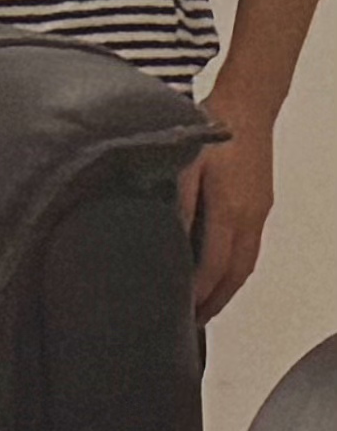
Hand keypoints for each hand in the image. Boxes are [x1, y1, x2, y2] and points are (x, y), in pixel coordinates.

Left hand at [192, 95, 276, 318]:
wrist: (246, 108)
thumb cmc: (211, 130)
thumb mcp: (185, 164)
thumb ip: (180, 203)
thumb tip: (171, 239)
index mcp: (229, 210)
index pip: (215, 266)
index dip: (200, 292)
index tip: (183, 310)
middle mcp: (249, 218)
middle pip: (236, 274)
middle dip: (216, 301)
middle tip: (194, 322)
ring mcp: (258, 213)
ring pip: (246, 264)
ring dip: (228, 288)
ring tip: (206, 305)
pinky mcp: (260, 206)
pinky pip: (250, 248)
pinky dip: (236, 268)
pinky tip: (221, 272)